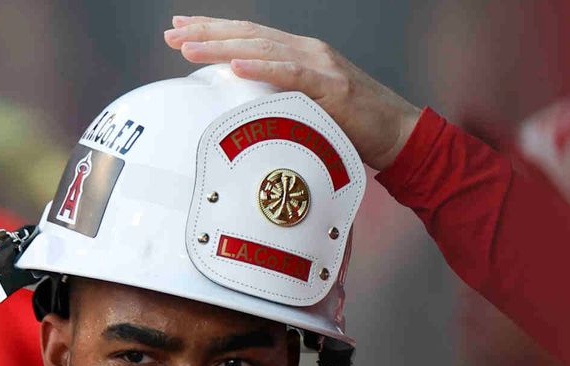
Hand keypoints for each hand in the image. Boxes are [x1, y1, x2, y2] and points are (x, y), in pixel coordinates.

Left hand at [163, 15, 420, 169]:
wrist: (398, 134)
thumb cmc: (351, 128)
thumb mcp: (307, 109)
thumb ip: (279, 102)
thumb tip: (243, 112)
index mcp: (300, 54)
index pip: (249, 37)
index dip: (214, 30)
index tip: (181, 28)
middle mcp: (307, 51)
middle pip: (248, 36)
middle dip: (207, 32)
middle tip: (171, 31)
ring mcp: (320, 65)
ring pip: (262, 50)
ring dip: (221, 47)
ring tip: (188, 47)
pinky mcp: (332, 87)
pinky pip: (290, 75)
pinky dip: (261, 69)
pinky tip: (234, 67)